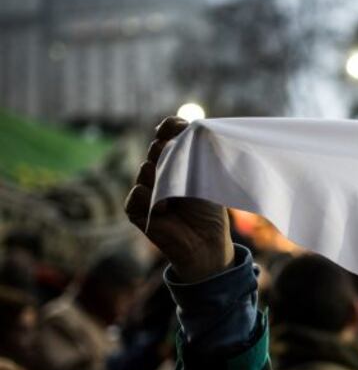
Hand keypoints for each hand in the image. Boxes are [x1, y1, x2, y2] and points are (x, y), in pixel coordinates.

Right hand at [124, 117, 233, 281]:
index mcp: (174, 162)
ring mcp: (145, 191)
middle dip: (167, 151)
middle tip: (179, 160)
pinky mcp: (136, 211)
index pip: (166, 134)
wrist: (207, 242)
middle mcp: (157, 173)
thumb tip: (195, 128)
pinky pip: (137, 195)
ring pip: (145, 170)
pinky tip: (163, 208)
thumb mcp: (208, 177)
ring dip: (161, 176)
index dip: (170, 128)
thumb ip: (200, 154)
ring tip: (177, 191)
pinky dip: (149, 198)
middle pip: (156, 150)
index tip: (179, 126)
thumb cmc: (210, 210)